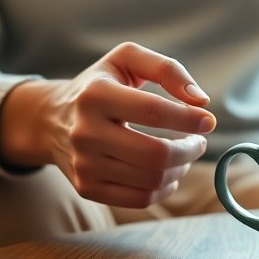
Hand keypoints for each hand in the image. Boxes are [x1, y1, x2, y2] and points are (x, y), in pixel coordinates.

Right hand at [0, 42, 216, 206]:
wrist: (50, 119)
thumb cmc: (101, 84)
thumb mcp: (126, 59)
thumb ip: (167, 69)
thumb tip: (200, 101)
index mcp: (95, 95)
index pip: (154, 112)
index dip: (189, 119)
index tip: (208, 120)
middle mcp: (85, 132)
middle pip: (155, 154)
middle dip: (189, 149)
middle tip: (198, 141)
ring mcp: (84, 164)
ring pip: (151, 180)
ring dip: (181, 169)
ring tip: (184, 154)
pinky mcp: (87, 188)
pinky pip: (139, 199)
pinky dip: (164, 189)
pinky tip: (169, 174)